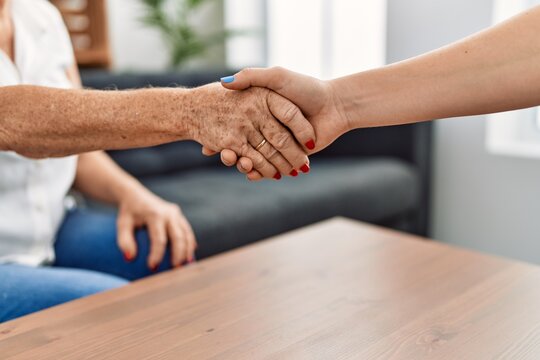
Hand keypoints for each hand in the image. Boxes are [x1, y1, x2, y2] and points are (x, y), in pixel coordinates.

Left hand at [116, 186, 195, 270]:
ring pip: (186, 234)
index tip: (152, 267)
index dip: (157, 254)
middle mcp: (169, 213)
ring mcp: (176, 214)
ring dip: (188, 250)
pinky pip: (187, 231)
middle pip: (178, 237)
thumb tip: (130, 258)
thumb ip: (124, 241)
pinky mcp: (179, 216)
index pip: (159, 239)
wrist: (136, 196)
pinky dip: (190, 243)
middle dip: (178, 254)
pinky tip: (189, 255)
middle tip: (176, 269)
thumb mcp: (122, 224)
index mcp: (155, 215)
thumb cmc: (129, 213)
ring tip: (186, 265)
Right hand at [193, 83, 314, 178]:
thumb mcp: (276, 77)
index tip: (207, 137)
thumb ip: (252, 77)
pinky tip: (250, 172)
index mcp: (261, 110)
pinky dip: (259, 172)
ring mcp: (277, 143)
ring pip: (254, 158)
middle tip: (219, 153)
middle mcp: (267, 127)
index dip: (222, 131)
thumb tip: (224, 82)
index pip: (236, 124)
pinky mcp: (288, 157)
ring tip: (232, 161)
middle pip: (242, 144)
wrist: (335, 106)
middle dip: (229, 151)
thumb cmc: (306, 88)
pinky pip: (269, 168)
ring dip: (242, 163)